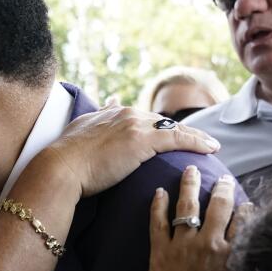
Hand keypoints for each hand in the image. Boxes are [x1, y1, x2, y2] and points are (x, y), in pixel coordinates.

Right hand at [39, 104, 221, 199]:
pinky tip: (210, 148)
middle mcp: (125, 114)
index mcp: (111, 113)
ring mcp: (135, 125)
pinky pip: (177, 139)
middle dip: (181, 131)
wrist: (60, 168)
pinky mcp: (142, 140)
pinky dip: (196, 142)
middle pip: (162, 121)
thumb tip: (108, 102)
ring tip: (211, 145)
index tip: (173, 133)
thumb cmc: (65, 160)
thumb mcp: (80, 132)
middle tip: (200, 141)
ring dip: (195, 137)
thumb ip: (96, 119)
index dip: (161, 127)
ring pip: (174, 128)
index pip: (144, 118)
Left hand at [145, 166, 257, 270]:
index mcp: (235, 253)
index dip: (245, 207)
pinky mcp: (160, 252)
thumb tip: (257, 264)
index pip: (244, 219)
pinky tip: (159, 192)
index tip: (244, 202)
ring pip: (188, 205)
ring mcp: (184, 246)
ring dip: (191, 184)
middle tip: (223, 178)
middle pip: (220, 204)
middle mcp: (211, 243)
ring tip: (190, 170)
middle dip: (223, 187)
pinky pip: (158, 222)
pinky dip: (158, 205)